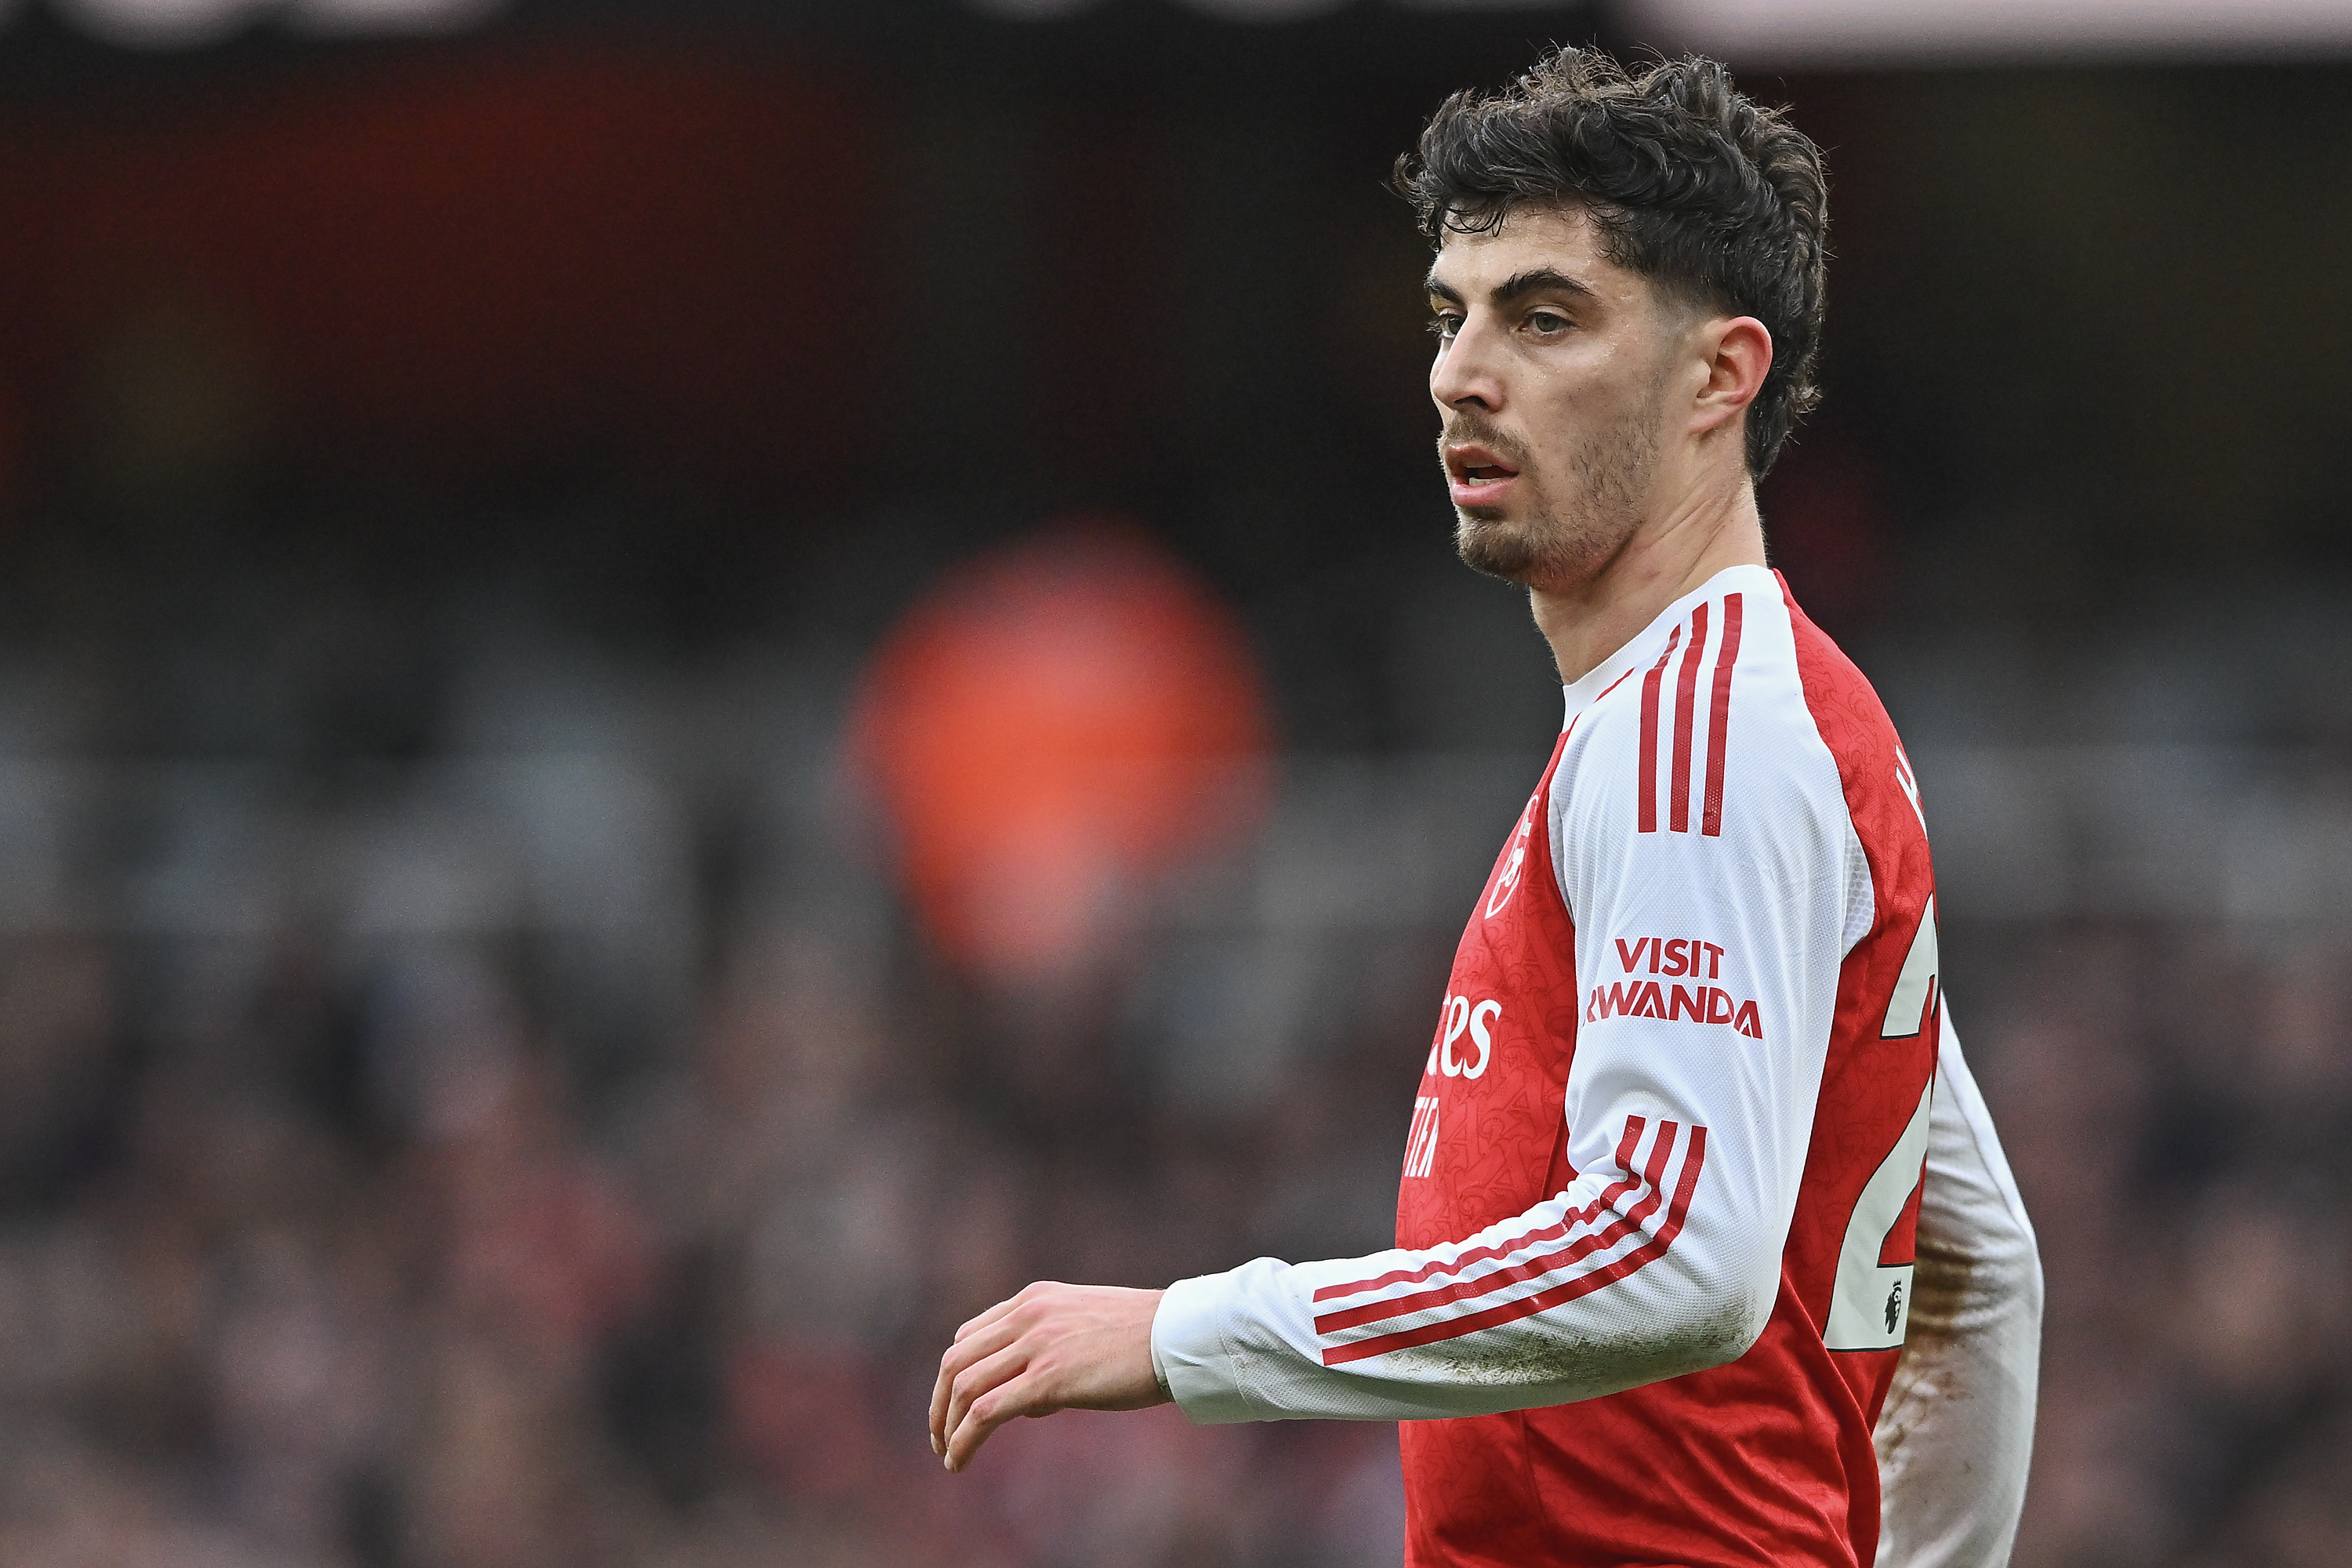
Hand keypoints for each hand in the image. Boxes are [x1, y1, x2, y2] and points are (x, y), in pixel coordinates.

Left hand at [929, 1281, 1167, 1471]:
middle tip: (940, 1437)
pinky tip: (959, 1462)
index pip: (970, 1335)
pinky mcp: (1048, 1379)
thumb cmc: (1145, 1338)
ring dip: (947, 1428)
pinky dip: (963, 1440)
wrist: (1180, 1336)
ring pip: (963, 1387)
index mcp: (1034, 1299)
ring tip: (949, 1456)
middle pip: (956, 1361)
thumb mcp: (1086, 1326)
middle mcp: (1027, 1315)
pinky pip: (985, 1412)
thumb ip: (1051, 1349)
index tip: (953, 1407)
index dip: (952, 1375)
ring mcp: (1036, 1344)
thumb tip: (1029, 1400)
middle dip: (939, 1404)